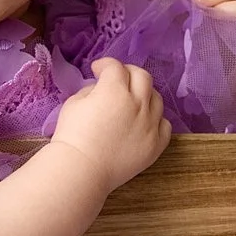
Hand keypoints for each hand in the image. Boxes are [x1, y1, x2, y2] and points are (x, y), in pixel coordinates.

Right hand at [50, 57, 169, 193]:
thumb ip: (91, 90)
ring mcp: (150, 124)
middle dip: (128, 72)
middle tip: (118, 79)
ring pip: (157, 99)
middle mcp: (137, 104)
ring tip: (133, 101)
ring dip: (145, 94)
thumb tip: (101, 89)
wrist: (81, 170)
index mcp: (114, 91)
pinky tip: (145, 122)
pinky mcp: (156, 144)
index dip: (105, 65)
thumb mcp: (74, 103)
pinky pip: (164, 125)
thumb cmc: (72, 136)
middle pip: (142, 77)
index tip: (97, 70)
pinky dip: (156, 120)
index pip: (116, 67)